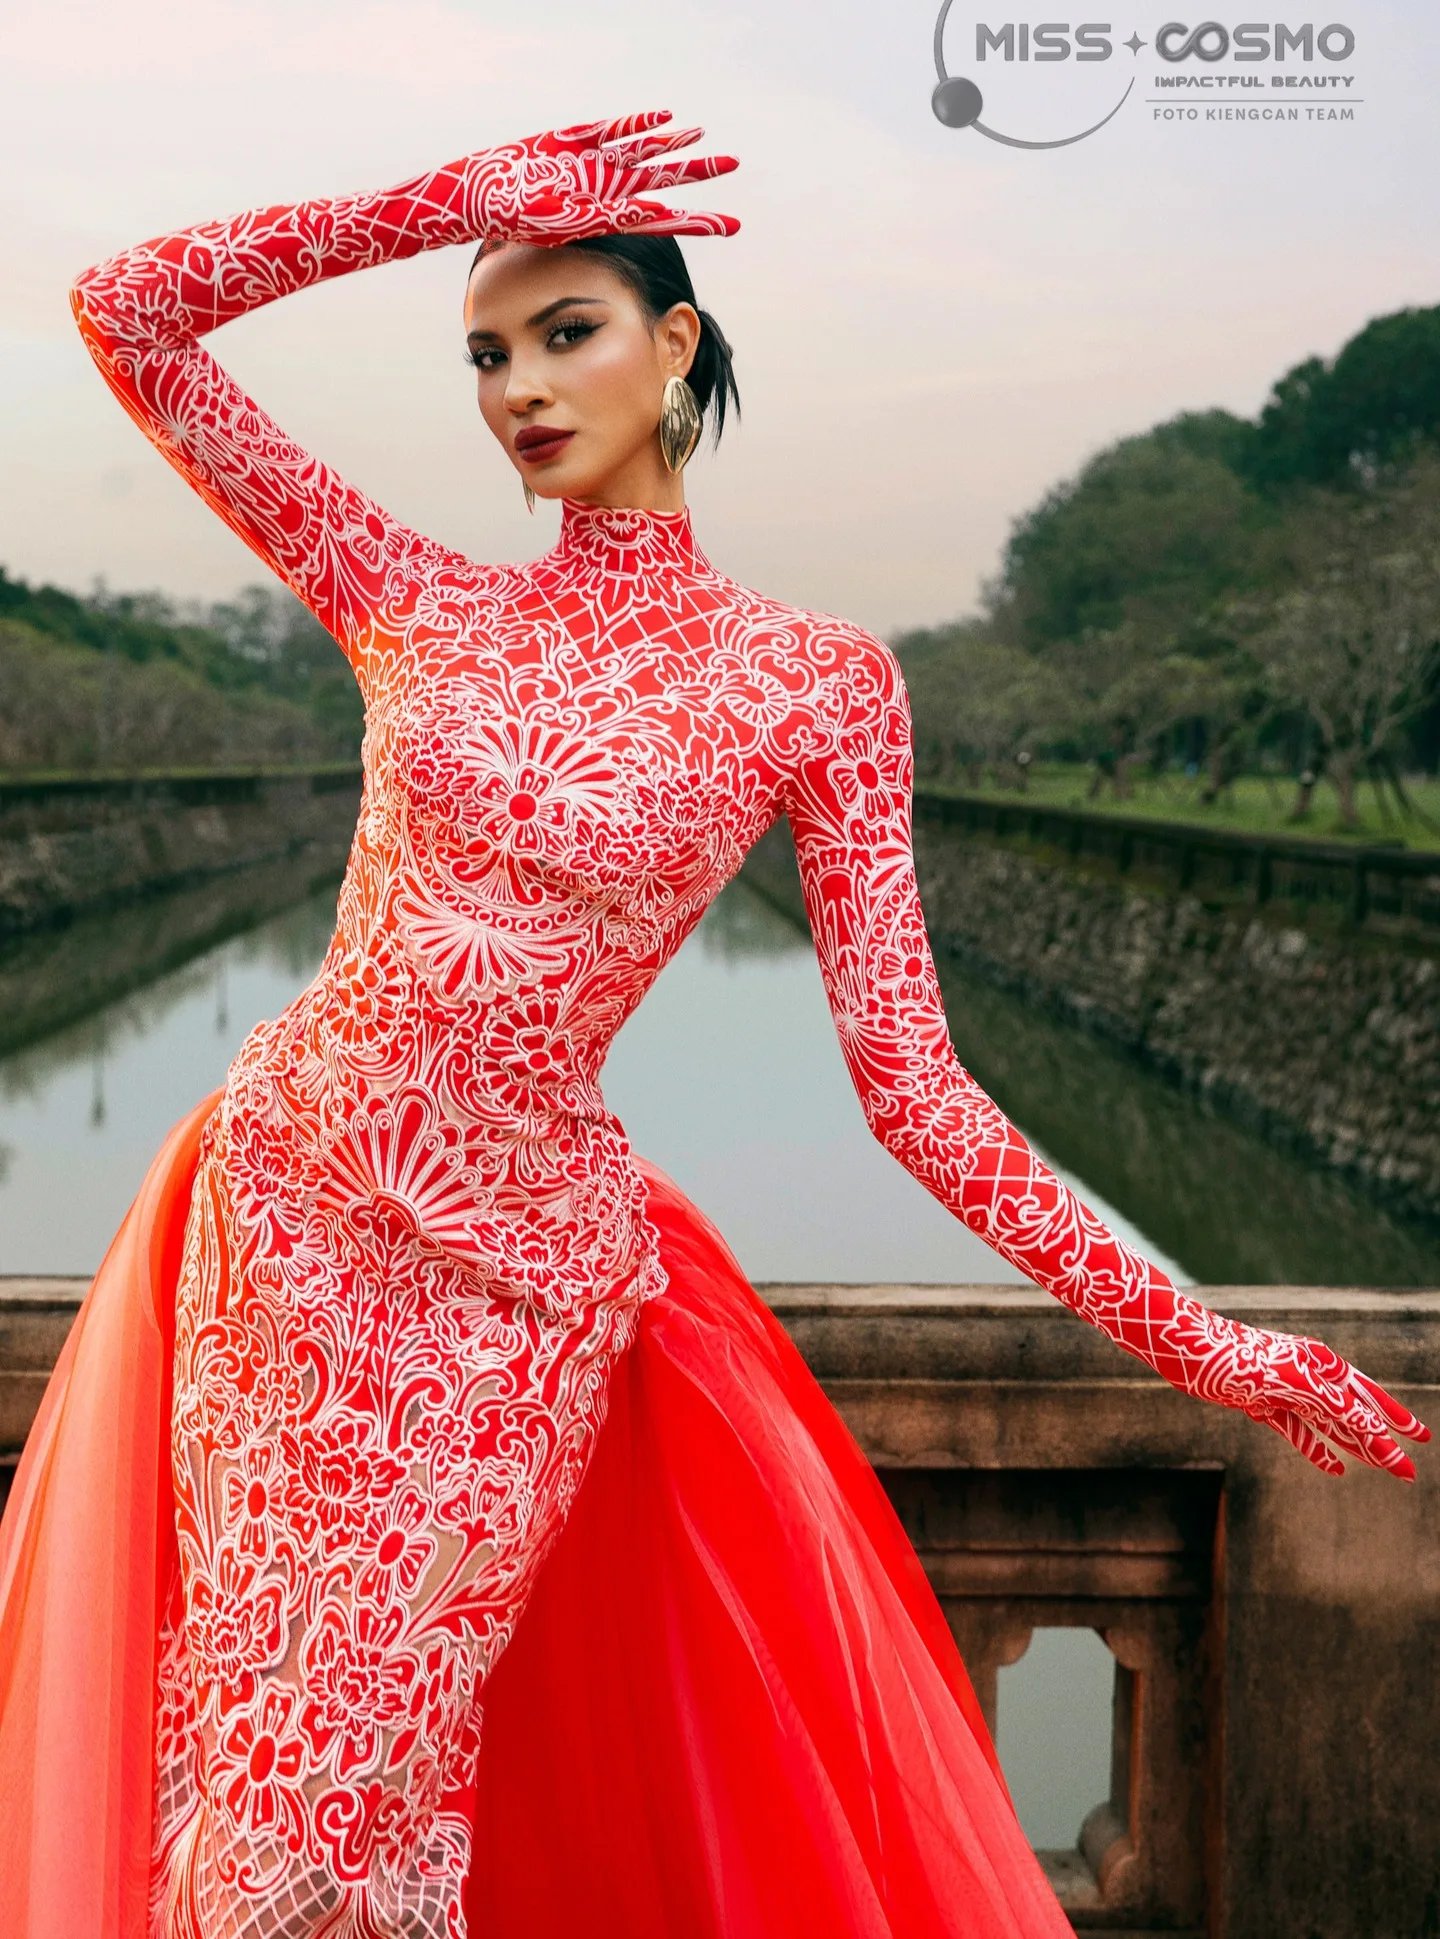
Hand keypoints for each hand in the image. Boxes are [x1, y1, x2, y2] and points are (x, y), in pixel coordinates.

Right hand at [470, 111, 738, 245]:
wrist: (480, 192)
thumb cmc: (514, 216)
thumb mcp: (566, 219)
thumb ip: (610, 215)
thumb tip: (655, 212)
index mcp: (609, 216)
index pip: (665, 221)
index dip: (698, 222)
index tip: (731, 223)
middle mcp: (607, 190)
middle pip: (664, 181)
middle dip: (699, 173)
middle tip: (735, 164)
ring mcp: (593, 164)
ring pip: (644, 151)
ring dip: (673, 143)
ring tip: (702, 135)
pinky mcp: (576, 139)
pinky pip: (614, 129)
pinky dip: (639, 122)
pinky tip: (665, 116)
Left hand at [1183, 1314, 1429, 1479]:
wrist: (1188, 1350)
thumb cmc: (1240, 1359)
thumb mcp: (1296, 1384)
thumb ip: (1336, 1406)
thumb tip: (1373, 1430)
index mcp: (1321, 1364)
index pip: (1366, 1399)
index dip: (1394, 1422)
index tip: (1421, 1441)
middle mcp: (1307, 1376)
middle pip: (1352, 1415)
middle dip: (1381, 1442)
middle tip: (1407, 1470)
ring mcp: (1285, 1391)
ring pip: (1329, 1425)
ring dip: (1355, 1448)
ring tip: (1383, 1470)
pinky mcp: (1261, 1404)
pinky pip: (1298, 1431)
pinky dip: (1317, 1449)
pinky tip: (1335, 1468)